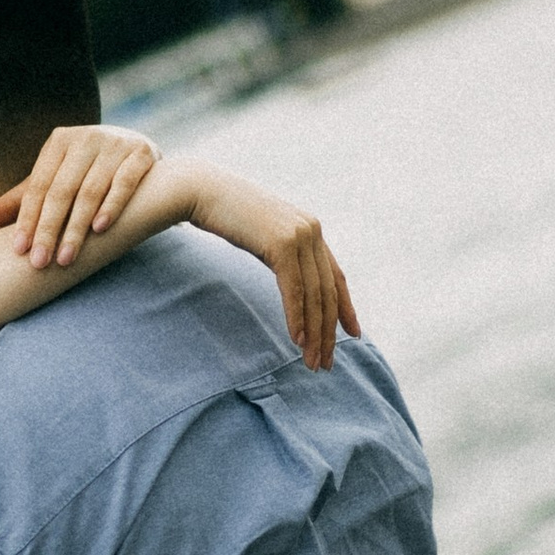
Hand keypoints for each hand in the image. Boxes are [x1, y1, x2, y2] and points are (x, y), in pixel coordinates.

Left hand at [0, 124, 160, 268]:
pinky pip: (125, 182)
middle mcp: (86, 137)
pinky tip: (100, 229)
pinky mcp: (142, 152)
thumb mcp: (53, 181)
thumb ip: (18, 202)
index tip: (20, 251)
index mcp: (59, 141)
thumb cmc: (86, 173)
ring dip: (77, 227)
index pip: (39, 186)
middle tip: (40, 263)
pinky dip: (112, 206)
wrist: (140, 154)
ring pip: (91, 190)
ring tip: (66, 258)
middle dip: (49, 229)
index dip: (28, 219)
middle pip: (62, 190)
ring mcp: (116, 143)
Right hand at [185, 168, 359, 370]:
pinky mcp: (281, 243)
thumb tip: (292, 280)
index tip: (352, 335)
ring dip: (314, 333)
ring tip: (312, 362)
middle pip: (327, 292)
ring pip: (314, 295)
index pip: (336, 276)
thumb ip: (283, 253)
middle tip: (326, 363)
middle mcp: (312, 230)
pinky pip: (294, 289)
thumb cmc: (228, 216)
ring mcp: (299, 235)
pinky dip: (296, 317)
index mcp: (311, 229)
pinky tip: (297, 339)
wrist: (203, 191)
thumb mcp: (265, 236)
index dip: (345, 308)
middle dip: (328, 332)